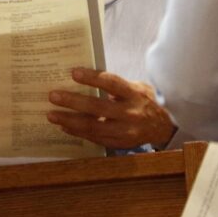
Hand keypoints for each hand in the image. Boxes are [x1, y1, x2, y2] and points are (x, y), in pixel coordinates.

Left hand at [47, 67, 176, 149]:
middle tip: (53, 96)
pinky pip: (96, 139)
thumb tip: (84, 78)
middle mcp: (131, 113)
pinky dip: (78, 132)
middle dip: (73, 102)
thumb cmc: (145, 101)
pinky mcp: (121, 144)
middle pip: (98, 107)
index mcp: (134, 94)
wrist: (165, 126)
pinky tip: (64, 126)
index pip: (111, 83)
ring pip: (94, 127)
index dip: (92, 78)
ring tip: (52, 115)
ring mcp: (126, 131)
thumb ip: (115, 85)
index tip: (73, 73)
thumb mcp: (136, 87)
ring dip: (70, 121)